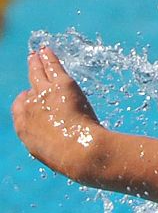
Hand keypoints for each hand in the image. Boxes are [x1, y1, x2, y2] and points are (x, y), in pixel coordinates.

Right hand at [12, 46, 106, 182]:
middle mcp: (29, 109)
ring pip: (38, 74)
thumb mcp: (56, 158)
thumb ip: (54, 148)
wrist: (80, 153)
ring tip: (36, 55)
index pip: (22, 109)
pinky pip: (52, 67)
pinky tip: (46, 51)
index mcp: (24, 129)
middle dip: (31, 77)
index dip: (30, 102)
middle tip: (31, 66)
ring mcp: (43, 95)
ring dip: (37, 63)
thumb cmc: (73, 162)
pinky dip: (48, 58)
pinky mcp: (61, 86)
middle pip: (30, 88)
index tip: (33, 98)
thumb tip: (65, 153)